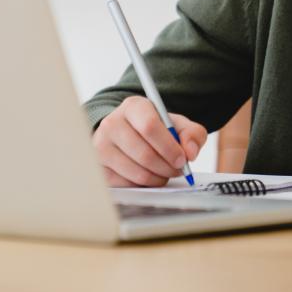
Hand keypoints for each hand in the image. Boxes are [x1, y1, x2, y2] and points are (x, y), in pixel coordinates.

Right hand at [92, 95, 207, 186]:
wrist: (128, 133)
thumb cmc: (156, 128)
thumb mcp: (177, 124)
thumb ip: (192, 134)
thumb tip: (190, 153)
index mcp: (133, 106)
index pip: (150, 126)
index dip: (169, 147)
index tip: (182, 159)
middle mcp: (112, 123)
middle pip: (144, 153)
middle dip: (167, 167)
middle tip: (178, 170)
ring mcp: (101, 146)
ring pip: (136, 172)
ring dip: (158, 178)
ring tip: (166, 173)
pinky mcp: (98, 167)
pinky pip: (126, 184)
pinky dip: (143, 185)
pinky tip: (149, 176)